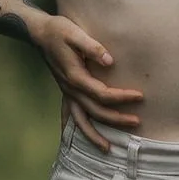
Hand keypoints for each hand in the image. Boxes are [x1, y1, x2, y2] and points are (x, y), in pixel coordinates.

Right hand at [30, 6, 144, 146]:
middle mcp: (71, 89)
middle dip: (116, 120)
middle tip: (137, 123)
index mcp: (76, 77)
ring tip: (108, 149)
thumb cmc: (59, 30)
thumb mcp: (75, 33)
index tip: (139, 96)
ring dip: (94, 135)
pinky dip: (70, 129)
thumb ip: (92, 47)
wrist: (39, 33)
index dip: (121, 97)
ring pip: (80, 120)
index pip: (103, 93)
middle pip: (95, 111)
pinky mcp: (65, 90)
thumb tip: (110, 61)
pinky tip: (71, 141)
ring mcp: (67, 92)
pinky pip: (68, 114)